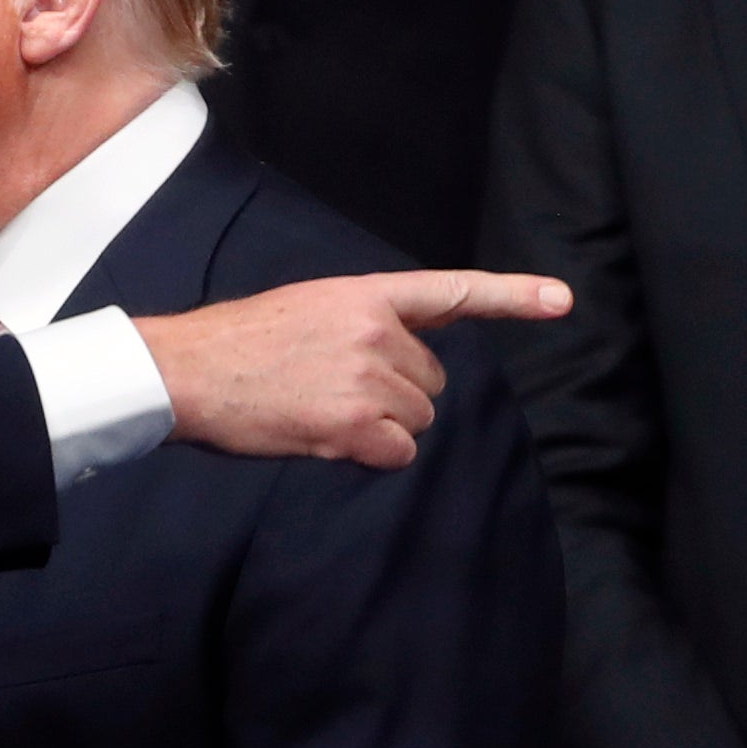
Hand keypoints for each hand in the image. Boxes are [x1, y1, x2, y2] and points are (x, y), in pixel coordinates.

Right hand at [132, 270, 571, 466]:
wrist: (184, 371)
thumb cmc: (236, 346)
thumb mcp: (306, 309)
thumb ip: (363, 324)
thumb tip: (408, 362)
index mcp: (363, 294)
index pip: (450, 292)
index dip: (513, 296)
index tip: (562, 300)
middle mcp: (376, 331)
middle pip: (432, 383)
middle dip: (396, 395)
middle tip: (332, 390)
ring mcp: (369, 376)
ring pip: (417, 421)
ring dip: (380, 428)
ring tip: (320, 411)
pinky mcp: (356, 423)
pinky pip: (398, 453)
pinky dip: (370, 455)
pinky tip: (323, 437)